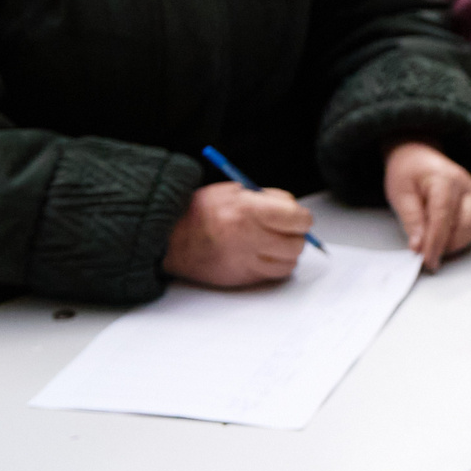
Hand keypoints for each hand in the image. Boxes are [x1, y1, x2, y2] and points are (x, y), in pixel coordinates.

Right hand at [164, 181, 312, 286]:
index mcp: (248, 211)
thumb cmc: (200, 212)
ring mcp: (245, 262)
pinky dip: (274, 266)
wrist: (169, 238)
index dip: (301, 217)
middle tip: (288, 230)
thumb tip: (294, 209)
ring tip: (275, 243)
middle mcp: (249, 238)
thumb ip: (267, 199)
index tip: (297, 216)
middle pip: (297, 244)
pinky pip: (272, 276)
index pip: (297, 219)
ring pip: (289, 263)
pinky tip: (264, 255)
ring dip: (287, 253)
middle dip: (297, 236)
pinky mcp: (241, 279)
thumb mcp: (234, 191)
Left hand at [385, 140, 470, 270]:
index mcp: (446, 179)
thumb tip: (419, 246)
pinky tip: (443, 239)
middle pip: (466, 225)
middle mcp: (467, 186)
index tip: (426, 261)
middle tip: (426, 256)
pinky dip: (459, 239)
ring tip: (433, 247)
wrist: (418, 154)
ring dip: (455, 244)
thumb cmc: (407, 171)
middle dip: (447, 246)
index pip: (443, 217)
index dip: (435, 242)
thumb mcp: (400, 193)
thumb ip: (411, 220)